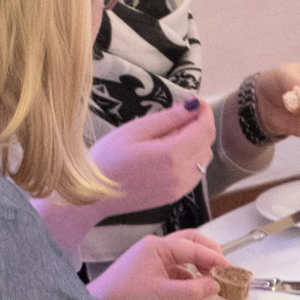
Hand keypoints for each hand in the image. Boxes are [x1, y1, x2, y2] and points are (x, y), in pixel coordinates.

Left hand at [86, 231, 232, 299]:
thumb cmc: (125, 296)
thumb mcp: (162, 294)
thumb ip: (192, 290)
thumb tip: (218, 286)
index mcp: (158, 246)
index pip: (194, 247)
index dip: (215, 258)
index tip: (231, 271)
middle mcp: (157, 248)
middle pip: (191, 242)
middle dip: (210, 254)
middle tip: (223, 270)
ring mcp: (154, 260)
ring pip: (185, 257)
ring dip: (200, 267)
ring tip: (213, 282)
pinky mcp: (152, 273)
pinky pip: (177, 271)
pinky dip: (190, 278)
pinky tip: (196, 290)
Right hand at [90, 99, 214, 211]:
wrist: (92, 193)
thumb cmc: (108, 158)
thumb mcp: (135, 130)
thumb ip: (168, 118)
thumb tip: (193, 105)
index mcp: (172, 154)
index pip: (205, 129)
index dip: (204, 113)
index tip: (196, 103)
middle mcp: (181, 174)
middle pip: (207, 144)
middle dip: (198, 127)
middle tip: (178, 116)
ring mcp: (180, 188)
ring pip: (203, 160)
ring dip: (195, 144)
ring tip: (170, 136)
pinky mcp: (175, 196)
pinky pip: (194, 174)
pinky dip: (190, 160)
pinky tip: (169, 155)